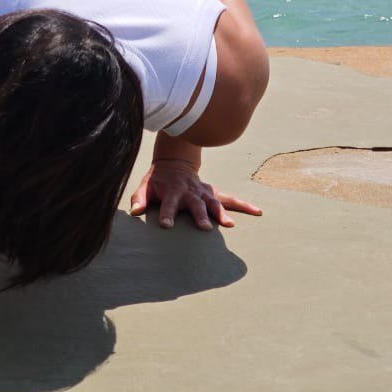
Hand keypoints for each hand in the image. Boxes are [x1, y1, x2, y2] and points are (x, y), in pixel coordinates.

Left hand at [129, 159, 261, 229]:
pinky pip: (231, 199)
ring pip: (214, 202)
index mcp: (171, 191)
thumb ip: (139, 199)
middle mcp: (189, 191)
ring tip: (230, 225)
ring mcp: (203, 191)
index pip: (167, 204)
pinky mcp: (213, 193)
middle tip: (204, 228)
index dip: (166, 214)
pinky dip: (244, 205)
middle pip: (195, 204)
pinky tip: (257, 211)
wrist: (174, 164)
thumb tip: (134, 212)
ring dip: (222, 213)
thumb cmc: (157, 180)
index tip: (165, 225)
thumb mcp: (145, 186)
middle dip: (199, 215)